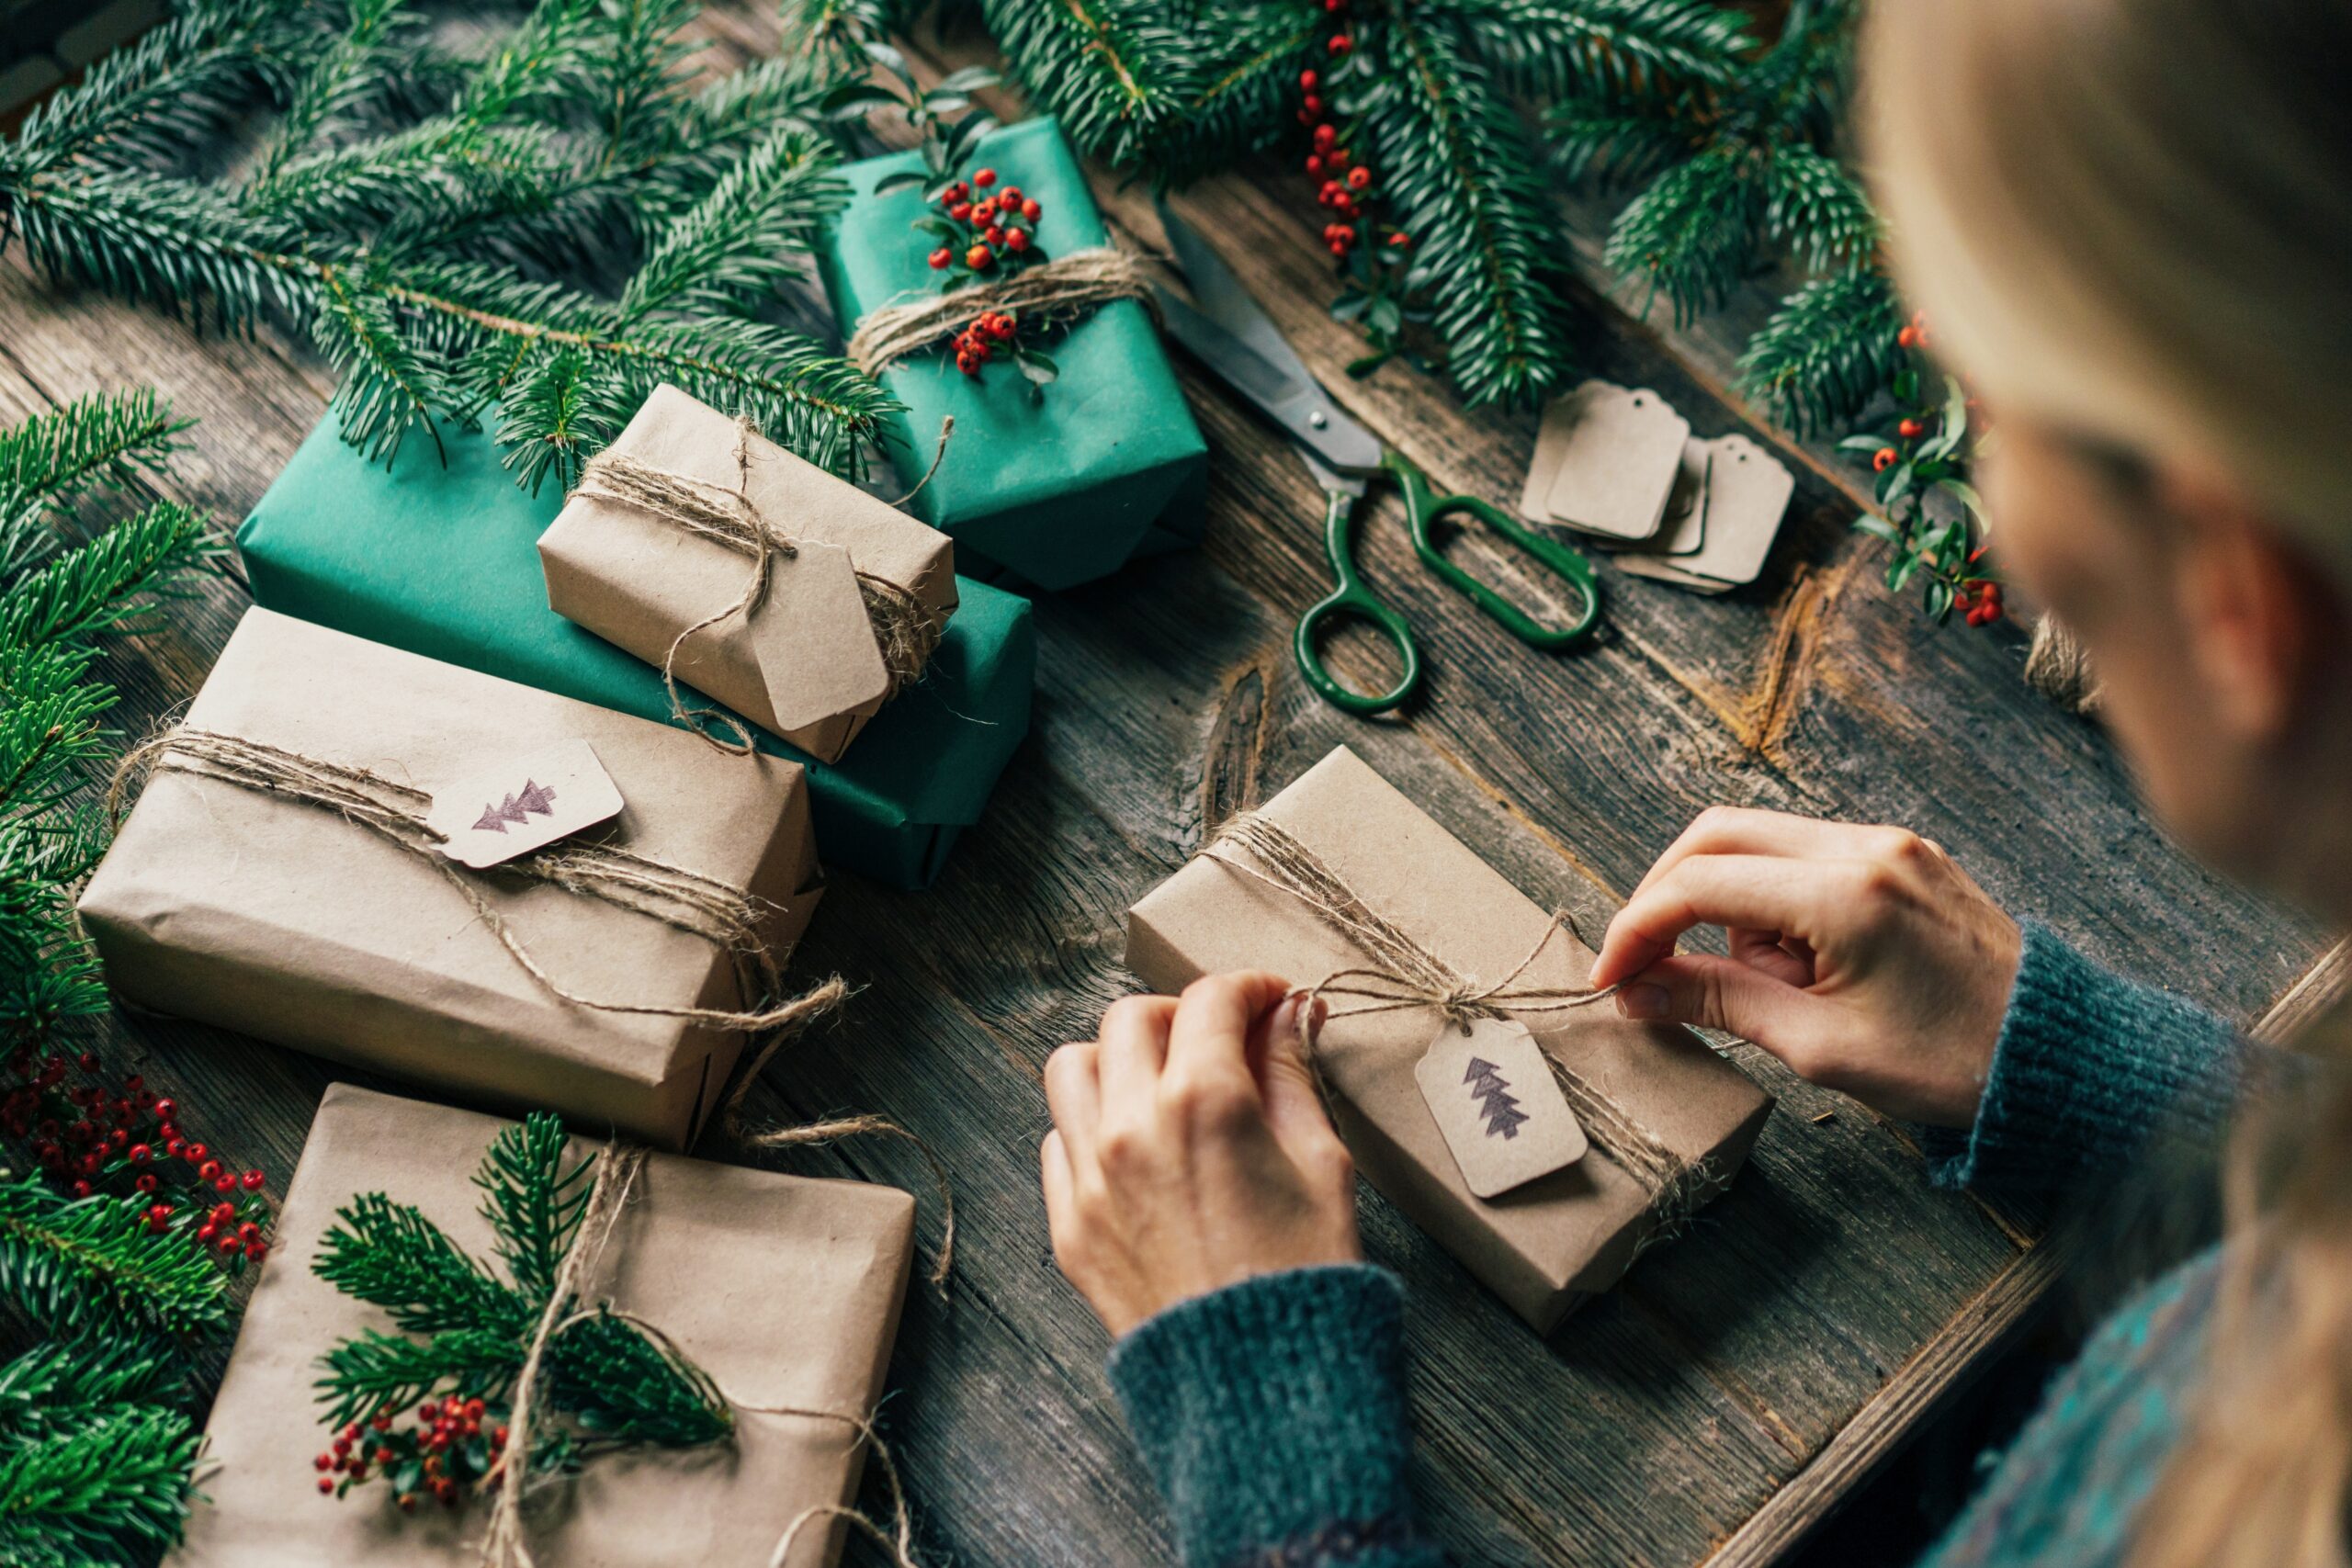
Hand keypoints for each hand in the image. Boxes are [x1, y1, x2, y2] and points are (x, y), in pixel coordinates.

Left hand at [1041, 973, 1359, 1337]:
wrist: (1258, 1385)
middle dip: (1181, 1014)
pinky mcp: (1070, 1227)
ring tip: (1162, 1084)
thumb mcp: (1323, 1162)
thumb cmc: (1305, 1279)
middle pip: (1131, 1018)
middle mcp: (1132, 1128)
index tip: (1272, 1002)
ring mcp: (1091, 1179)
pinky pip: (1057, 1143)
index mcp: (1204, 1102)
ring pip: (1073, 1068)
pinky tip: (1138, 1146)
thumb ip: (1292, 1076)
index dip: (1249, 989)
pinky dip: (1092, 1126)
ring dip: (1117, 1060)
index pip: (1210, 1000)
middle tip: (1221, 1039)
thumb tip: (1286, 1017)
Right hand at [1587, 808, 2021, 1126]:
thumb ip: (1719, 1004)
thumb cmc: (1950, 1062)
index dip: (1638, 927)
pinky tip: (1799, 965)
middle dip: (1667, 896)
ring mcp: (1888, 842)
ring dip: (1729, 906)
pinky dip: (1775, 903)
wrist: (2056, 1055)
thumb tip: (1637, 990)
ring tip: (1770, 987)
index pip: (1700, 882)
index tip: (1612, 975)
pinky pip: (1806, 856)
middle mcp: (1865, 847)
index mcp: (1846, 895)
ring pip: (1758, 842)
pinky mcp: (1902, 853)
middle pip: (1718, 834)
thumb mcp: (1820, 1048)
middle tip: (1645, 960)